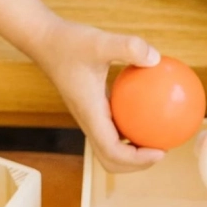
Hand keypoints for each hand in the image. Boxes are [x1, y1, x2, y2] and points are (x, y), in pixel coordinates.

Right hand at [34, 18, 165, 172]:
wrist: (46, 43)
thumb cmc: (69, 42)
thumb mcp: (99, 41)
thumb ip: (128, 47)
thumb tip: (156, 59)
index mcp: (90, 115)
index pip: (112, 151)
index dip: (136, 160)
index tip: (160, 152)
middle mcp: (89, 123)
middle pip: (111, 161)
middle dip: (136, 165)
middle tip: (161, 152)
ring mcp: (90, 119)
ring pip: (110, 150)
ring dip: (132, 153)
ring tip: (157, 140)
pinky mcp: (93, 111)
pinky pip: (113, 130)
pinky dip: (130, 132)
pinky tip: (149, 114)